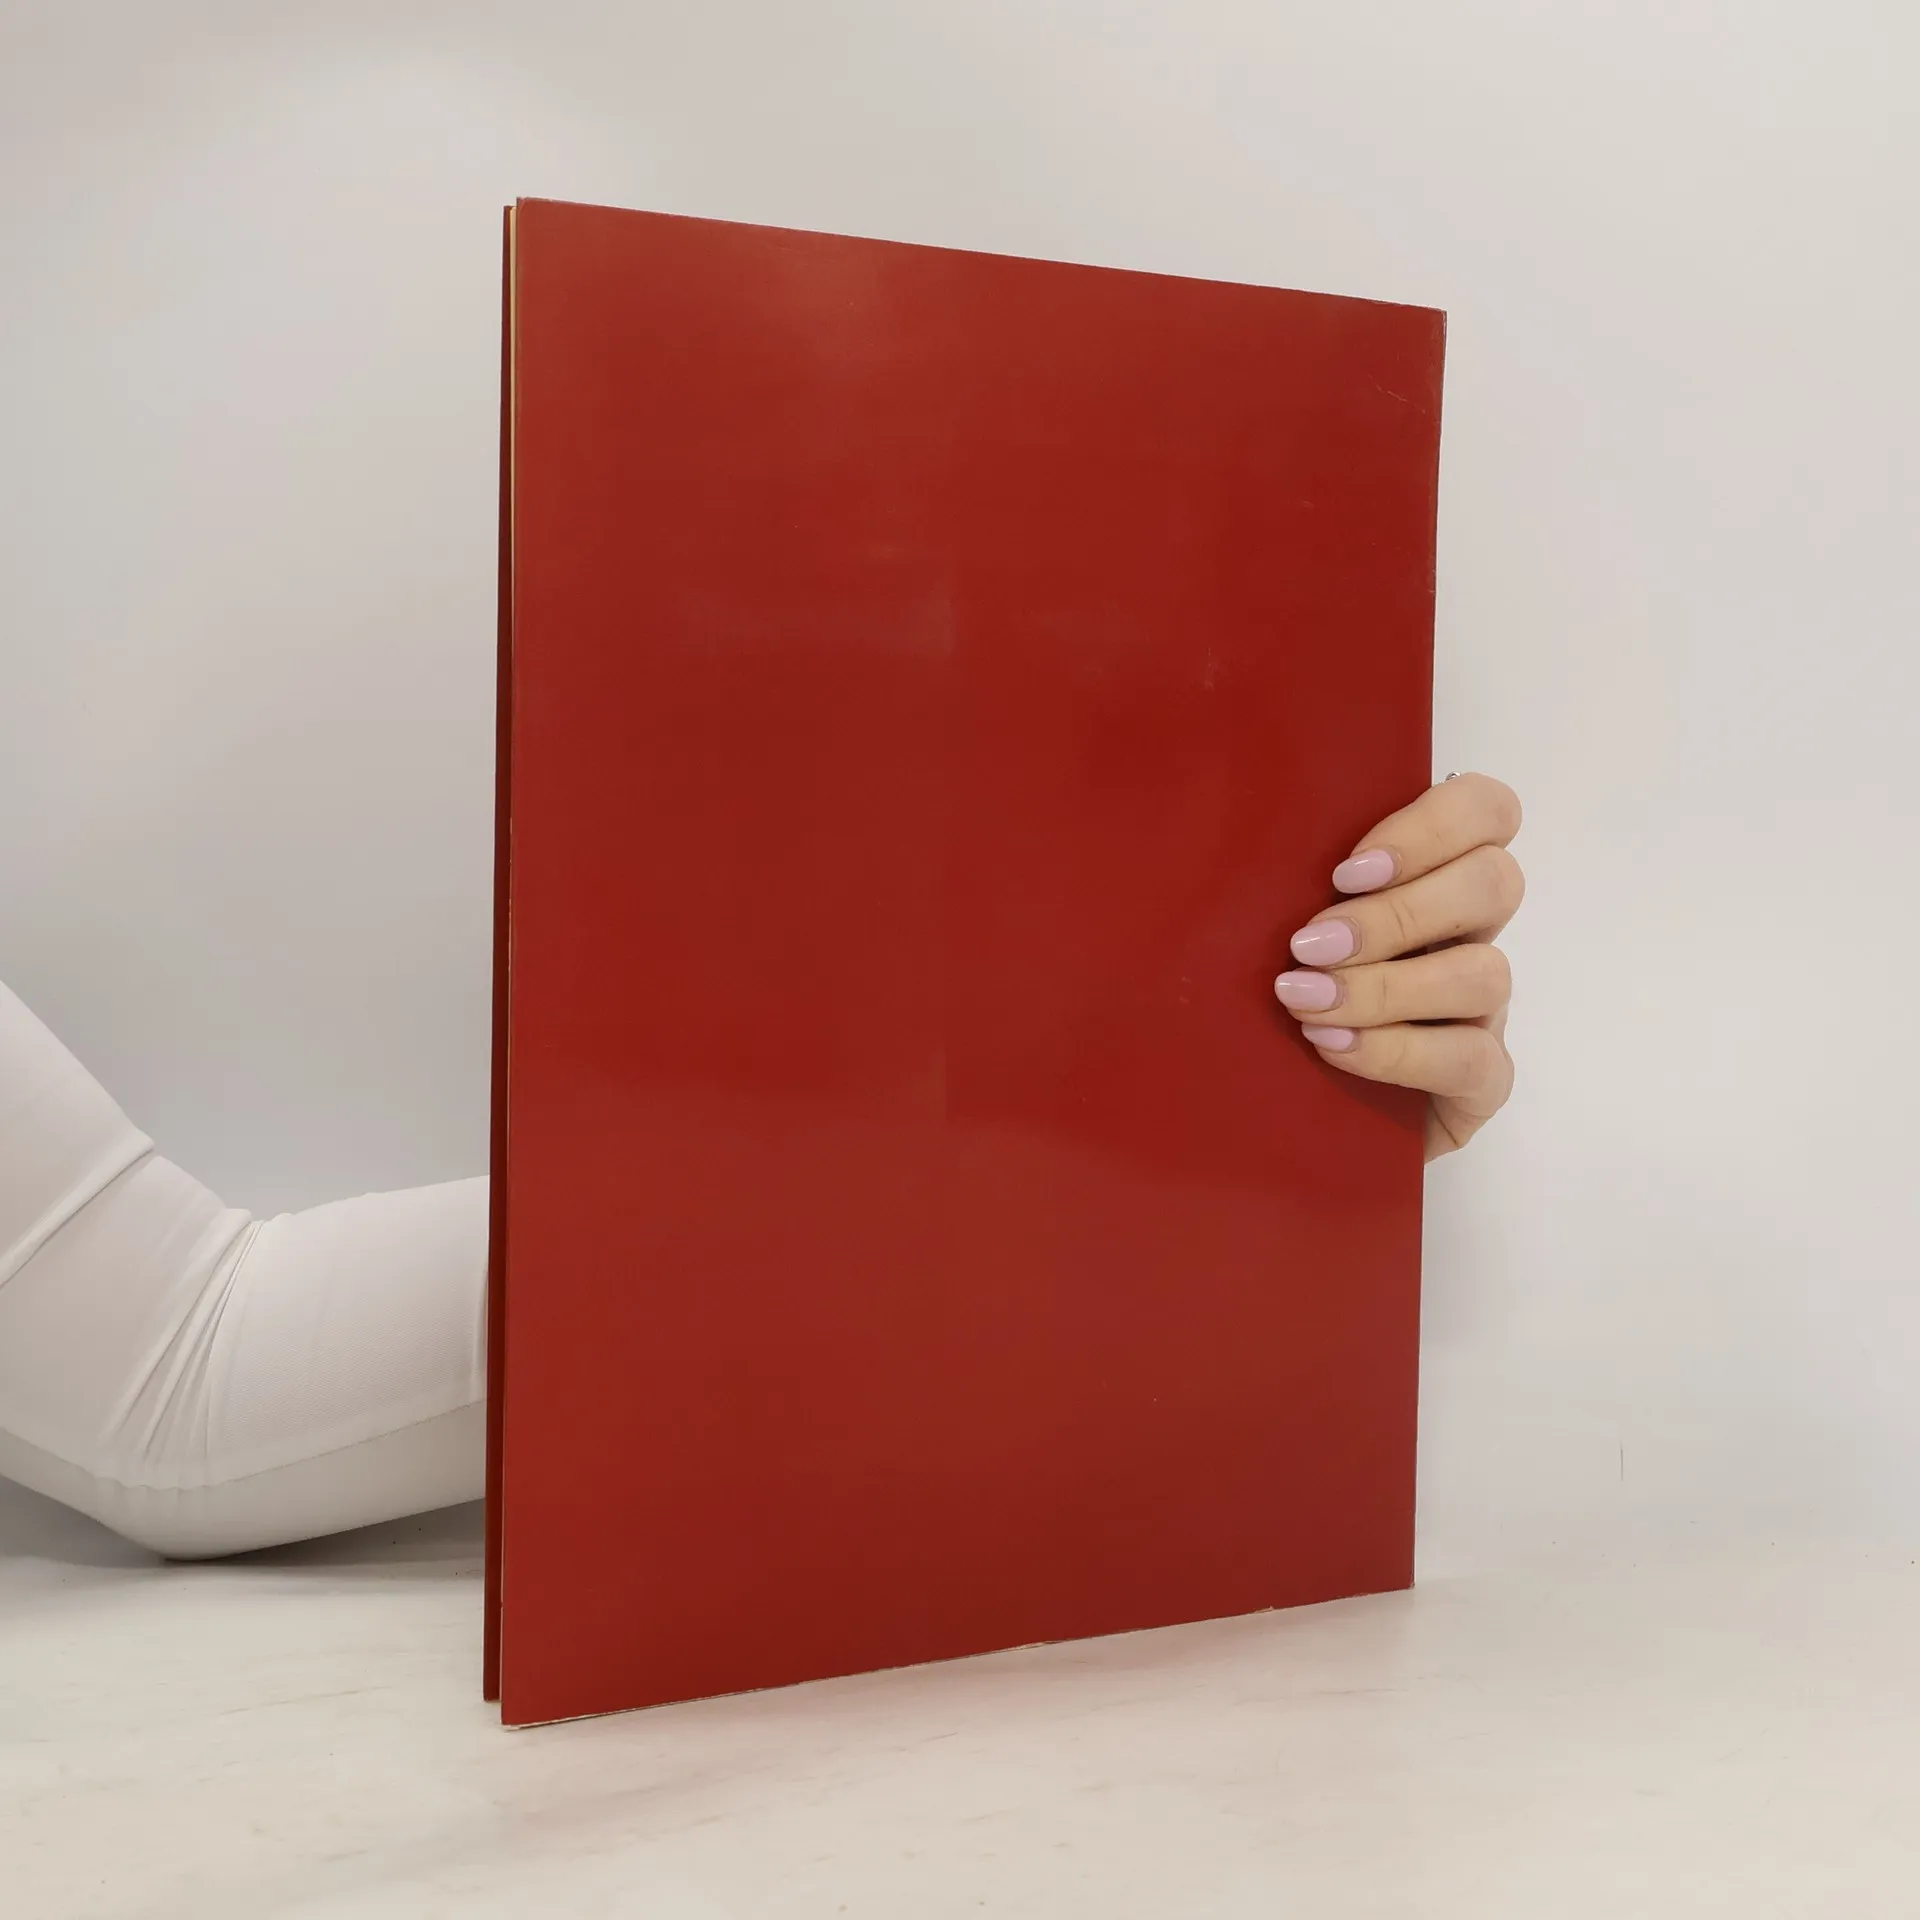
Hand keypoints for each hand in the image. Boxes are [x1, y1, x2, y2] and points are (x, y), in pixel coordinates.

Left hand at [1273, 773, 1522, 1160]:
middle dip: (1397, 912)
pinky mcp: (1480, 1081)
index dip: (1432, 826)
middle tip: (1309, 944)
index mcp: (1430, 877)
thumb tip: (1235, 847)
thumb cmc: (1272, 1005)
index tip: (1347, 870)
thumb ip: (1285, 885)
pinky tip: (1334, 1047)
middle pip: (1495, 882)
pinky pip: (1471, 1058)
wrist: (1282, 1117)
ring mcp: (1482, 1010)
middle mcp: (1468, 935)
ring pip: (1486, 972)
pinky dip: (1396, 1051)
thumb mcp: (1274, 931)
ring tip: (1306, 1001)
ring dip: (1387, 985)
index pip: (1485, 810)